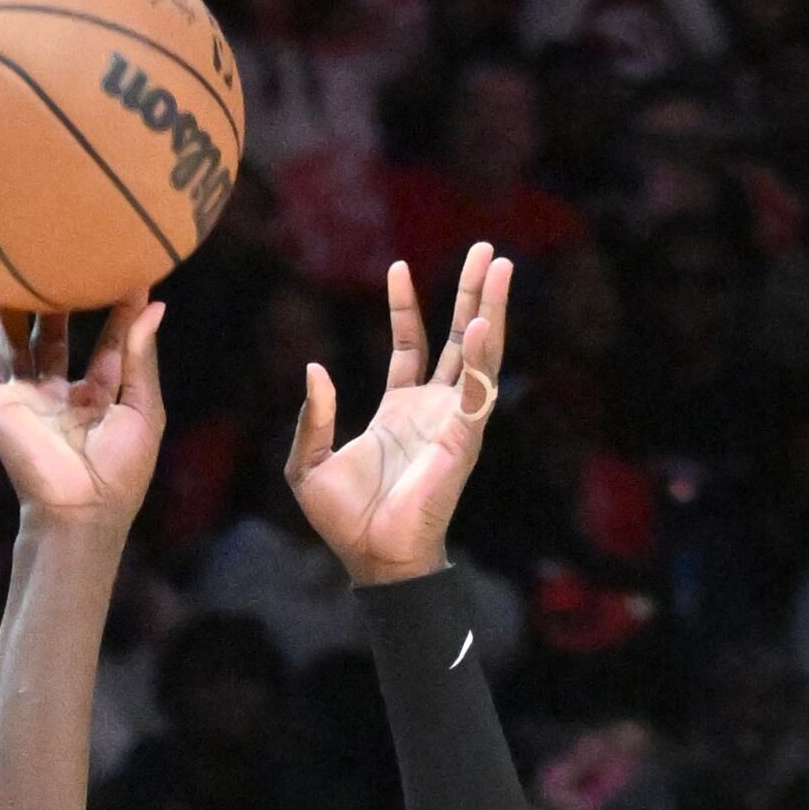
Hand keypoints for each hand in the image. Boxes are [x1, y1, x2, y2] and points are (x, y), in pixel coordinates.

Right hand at [0, 289, 166, 530]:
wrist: (81, 511)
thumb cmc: (120, 472)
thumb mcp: (143, 409)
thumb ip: (141, 357)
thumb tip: (155, 305)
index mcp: (96, 400)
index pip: (105, 344)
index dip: (116, 311)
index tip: (128, 274)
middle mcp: (57, 396)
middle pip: (52, 338)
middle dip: (58, 302)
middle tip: (66, 260)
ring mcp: (25, 401)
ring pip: (13, 345)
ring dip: (12, 311)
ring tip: (17, 268)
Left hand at [286, 249, 512, 579]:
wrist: (372, 559)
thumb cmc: (345, 522)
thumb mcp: (309, 465)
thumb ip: (313, 418)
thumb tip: (316, 370)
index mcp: (399, 411)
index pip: (410, 346)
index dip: (405, 307)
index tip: (399, 267)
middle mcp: (432, 410)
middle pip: (456, 338)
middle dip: (470, 293)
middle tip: (485, 250)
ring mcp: (452, 422)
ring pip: (478, 354)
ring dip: (489, 309)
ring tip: (499, 265)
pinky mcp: (462, 440)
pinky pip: (477, 391)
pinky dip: (482, 357)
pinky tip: (482, 323)